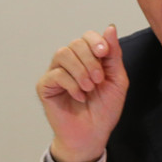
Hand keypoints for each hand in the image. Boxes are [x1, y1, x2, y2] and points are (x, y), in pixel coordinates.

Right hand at [36, 25, 128, 161]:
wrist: (93, 134)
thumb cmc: (105, 108)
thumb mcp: (117, 79)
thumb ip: (113, 54)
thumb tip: (110, 27)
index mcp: (88, 58)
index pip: (87, 37)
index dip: (96, 41)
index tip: (104, 53)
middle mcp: (71, 62)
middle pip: (75, 43)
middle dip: (90, 60)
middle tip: (99, 80)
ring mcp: (56, 72)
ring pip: (63, 54)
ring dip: (80, 70)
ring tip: (89, 88)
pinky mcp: (45, 86)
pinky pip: (56, 74)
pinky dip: (71, 84)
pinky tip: (80, 97)